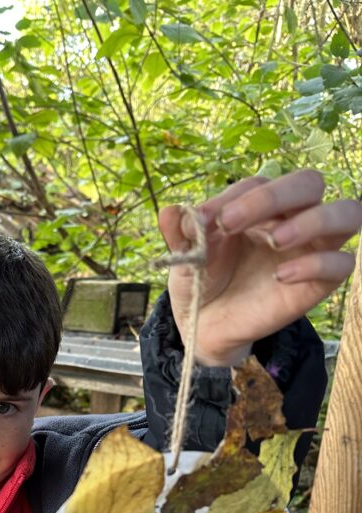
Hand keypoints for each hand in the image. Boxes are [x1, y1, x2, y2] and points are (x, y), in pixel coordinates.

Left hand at [160, 170, 361, 365]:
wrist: (204, 326)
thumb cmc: (201, 281)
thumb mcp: (185, 257)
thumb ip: (182, 233)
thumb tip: (173, 211)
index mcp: (260, 205)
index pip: (260, 182)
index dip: (233, 196)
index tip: (203, 220)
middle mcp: (292, 218)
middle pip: (310, 183)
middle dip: (274, 196)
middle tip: (231, 223)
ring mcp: (310, 249)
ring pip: (347, 213)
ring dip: (314, 219)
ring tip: (275, 240)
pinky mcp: (319, 283)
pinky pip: (342, 263)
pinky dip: (318, 263)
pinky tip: (281, 276)